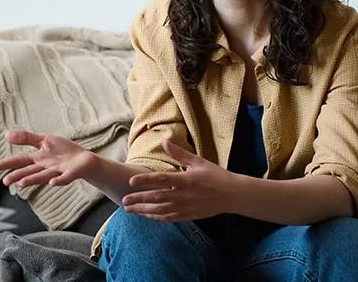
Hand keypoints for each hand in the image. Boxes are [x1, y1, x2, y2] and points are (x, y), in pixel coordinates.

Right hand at [0, 129, 95, 187]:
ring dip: (33, 179)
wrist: (85, 160)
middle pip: (29, 171)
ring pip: (43, 176)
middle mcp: (45, 167)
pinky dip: (59, 180)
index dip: (5, 165)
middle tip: (5, 182)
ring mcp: (58, 171)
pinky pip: (64, 177)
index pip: (19, 161)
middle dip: (17, 176)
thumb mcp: (44, 141)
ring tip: (22, 183)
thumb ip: (26, 138)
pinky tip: (52, 183)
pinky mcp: (72, 173)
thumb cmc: (64, 152)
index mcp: (38, 158)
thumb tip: (6, 134)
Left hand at [121, 138, 238, 221]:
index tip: (131, 182)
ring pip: (160, 210)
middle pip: (157, 198)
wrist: (233, 196)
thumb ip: (179, 153)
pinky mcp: (188, 216)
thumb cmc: (215, 176)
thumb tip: (163, 140)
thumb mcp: (198, 161)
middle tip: (124, 201)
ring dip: (143, 210)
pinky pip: (168, 218)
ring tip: (129, 209)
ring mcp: (185, 207)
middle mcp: (183, 195)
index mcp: (185, 180)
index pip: (161, 179)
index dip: (145, 180)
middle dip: (139, 199)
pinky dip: (155, 217)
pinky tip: (145, 215)